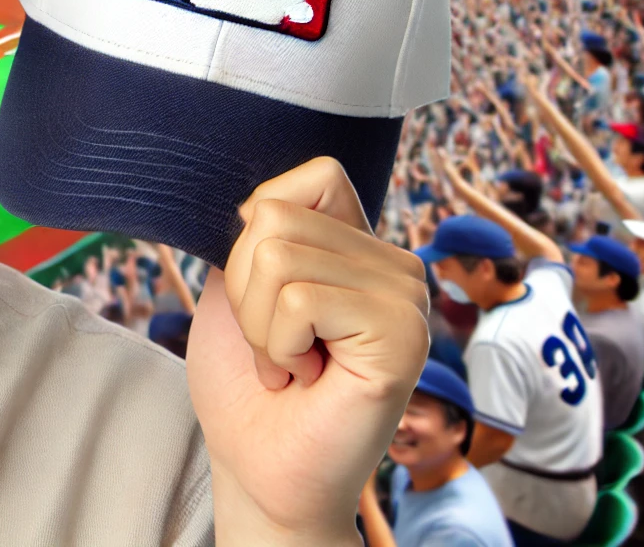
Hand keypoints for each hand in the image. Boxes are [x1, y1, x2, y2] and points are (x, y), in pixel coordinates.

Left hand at [187, 158, 428, 544]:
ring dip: (259, 327)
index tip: (267, 302)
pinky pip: (299, 301)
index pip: (315, 175)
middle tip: (277, 346)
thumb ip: (260, 233)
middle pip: (274, 217)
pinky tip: (306, 380)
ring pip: (277, 257)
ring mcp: (406, 297)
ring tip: (292, 365)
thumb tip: (261, 199)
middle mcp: (394, 265)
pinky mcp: (402, 336)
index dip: (257, 236)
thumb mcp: (237, 287)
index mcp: (360, 246)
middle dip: (246, 291)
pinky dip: (278, 348)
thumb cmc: (245, 384)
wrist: (258, 468)